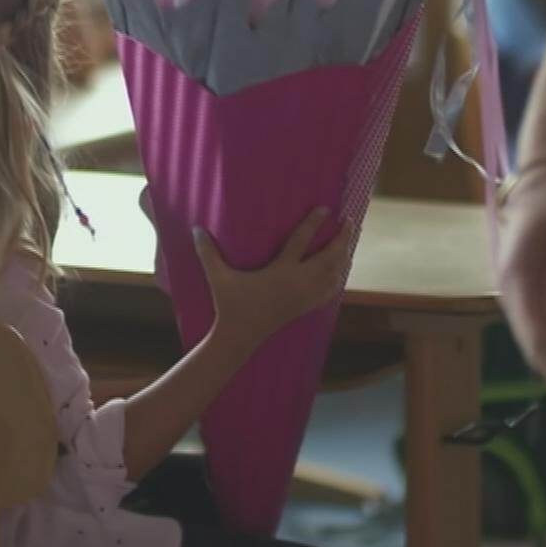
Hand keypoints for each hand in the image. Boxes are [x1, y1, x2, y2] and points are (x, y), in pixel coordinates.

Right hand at [194, 207, 353, 352]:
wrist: (240, 337)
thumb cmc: (229, 304)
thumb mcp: (217, 277)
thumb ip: (208, 253)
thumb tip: (196, 229)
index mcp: (280, 273)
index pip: (301, 242)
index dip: (313, 224)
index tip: (325, 209)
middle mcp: (297, 284)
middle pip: (328, 259)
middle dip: (342, 240)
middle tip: (349, 221)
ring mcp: (304, 297)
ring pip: (334, 275)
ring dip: (343, 257)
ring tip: (348, 241)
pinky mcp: (305, 307)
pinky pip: (330, 291)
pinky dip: (338, 278)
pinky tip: (340, 270)